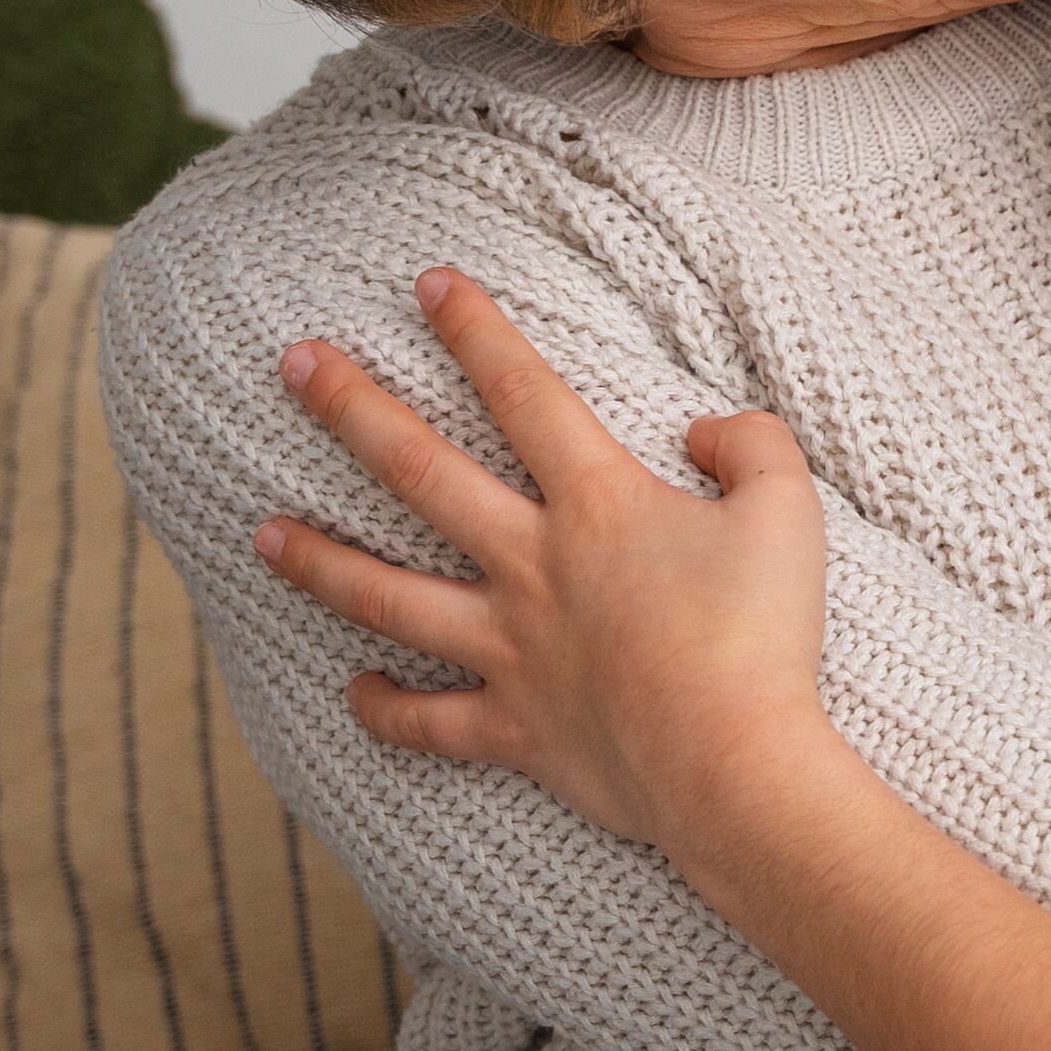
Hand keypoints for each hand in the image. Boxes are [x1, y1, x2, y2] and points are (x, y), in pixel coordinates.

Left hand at [250, 268, 835, 854]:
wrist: (735, 768)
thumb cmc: (766, 636)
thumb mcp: (789, 511)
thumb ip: (752, 445)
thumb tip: (704, 429)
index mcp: (597, 504)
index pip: (523, 392)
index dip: (475, 329)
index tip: (428, 282)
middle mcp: (532, 566)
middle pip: (421, 473)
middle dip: (352, 409)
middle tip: (293, 364)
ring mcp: (511, 651)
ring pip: (389, 597)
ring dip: (320, 561)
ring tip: (261, 533)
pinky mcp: (514, 729)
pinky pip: (429, 722)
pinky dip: (384, 709)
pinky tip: (351, 690)